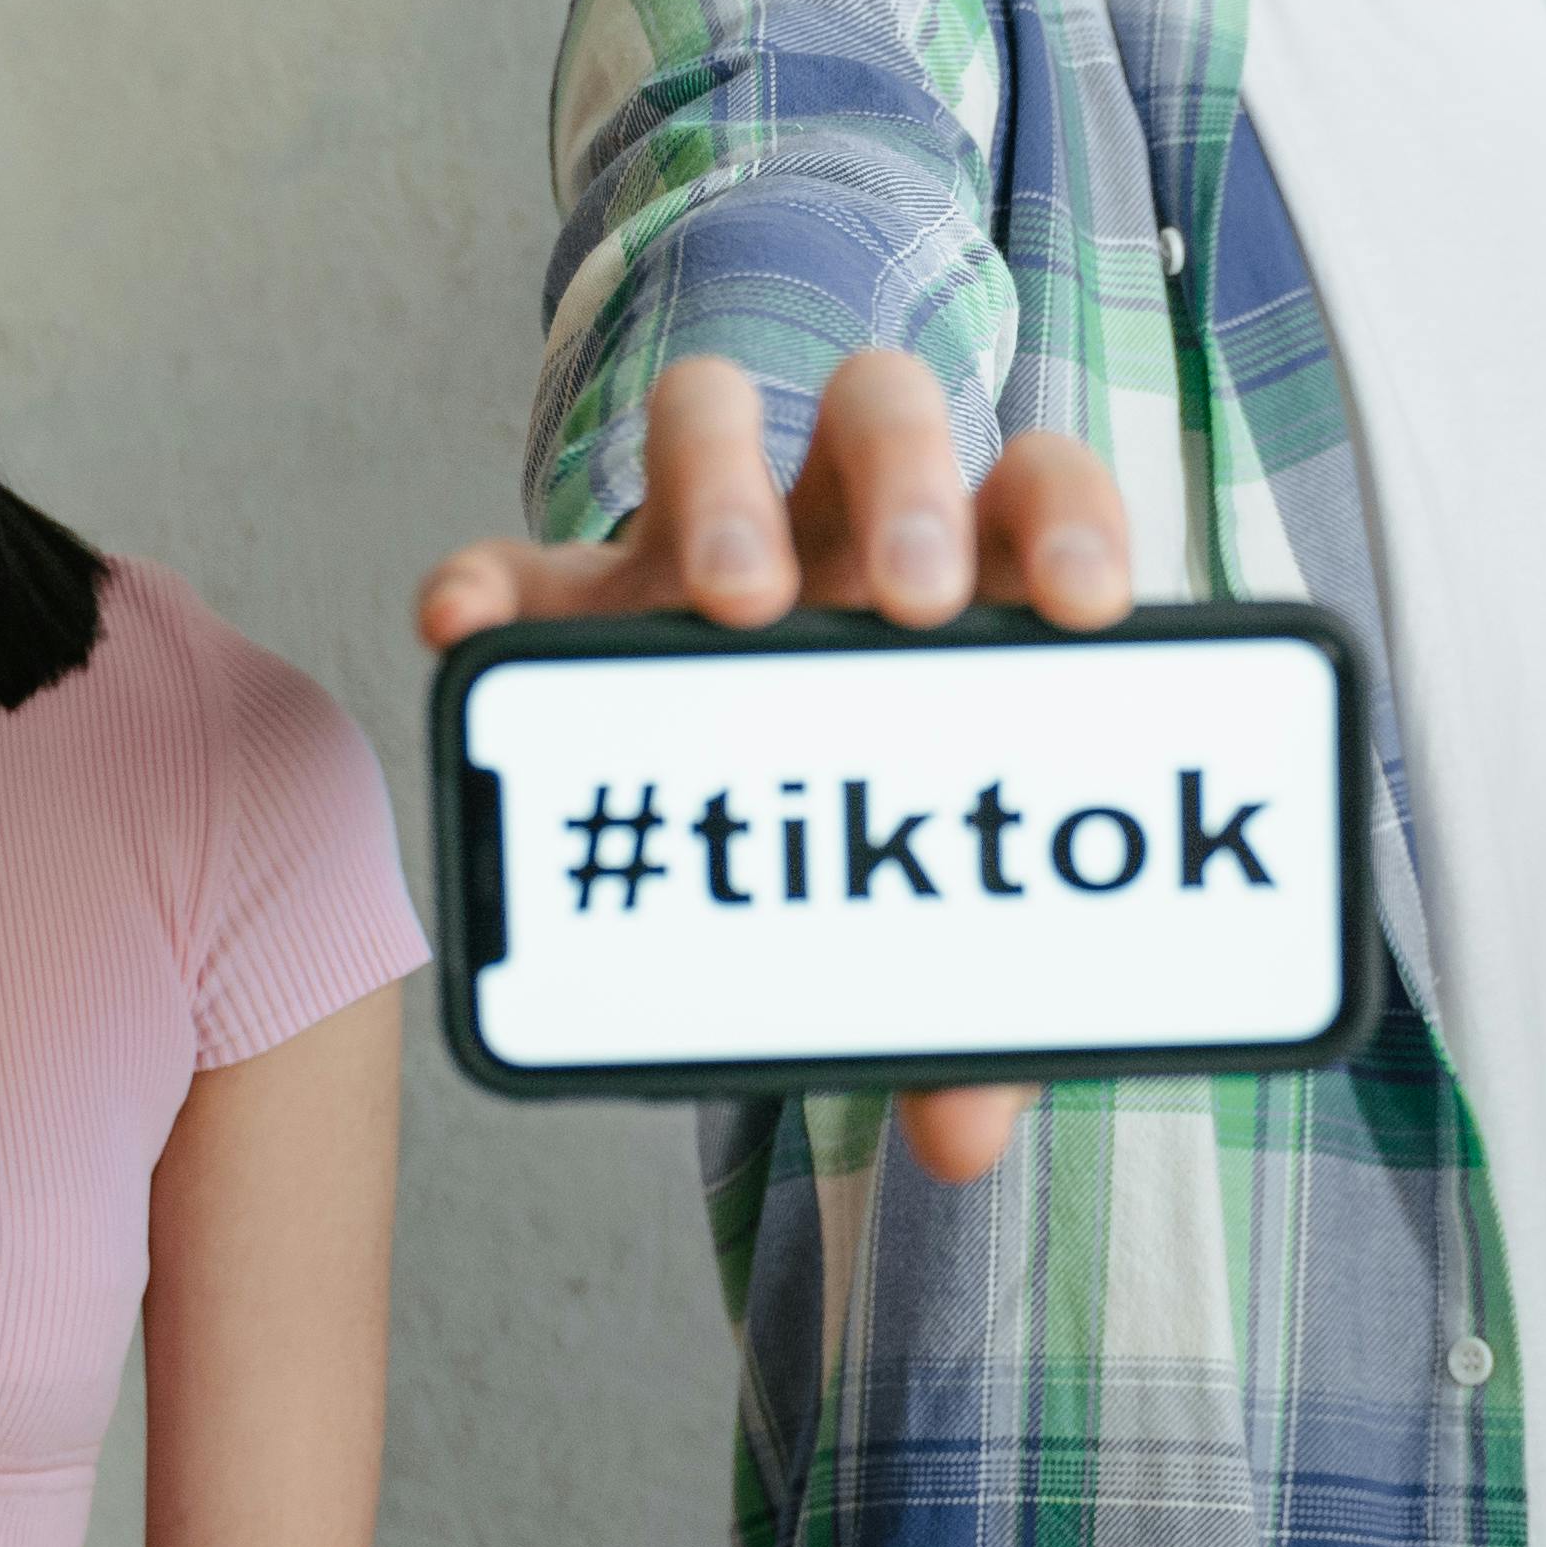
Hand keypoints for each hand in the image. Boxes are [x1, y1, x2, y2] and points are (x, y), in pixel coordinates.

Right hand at [420, 350, 1131, 1184]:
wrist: (733, 830)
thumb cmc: (870, 850)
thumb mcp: (928, 924)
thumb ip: (970, 1013)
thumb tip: (963, 1132)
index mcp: (966, 576)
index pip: (1039, 485)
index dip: (1071, 518)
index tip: (1082, 604)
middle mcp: (838, 525)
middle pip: (882, 414)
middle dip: (909, 487)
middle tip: (910, 605)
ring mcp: (697, 542)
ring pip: (712, 415)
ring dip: (725, 487)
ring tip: (732, 601)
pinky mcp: (565, 596)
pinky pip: (510, 560)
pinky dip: (482, 579)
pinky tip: (463, 627)